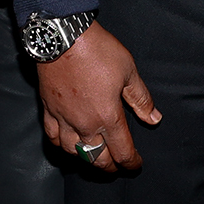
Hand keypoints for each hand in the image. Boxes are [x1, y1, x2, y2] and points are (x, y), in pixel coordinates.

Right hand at [34, 20, 160, 172]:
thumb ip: (141, 98)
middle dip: (110, 167)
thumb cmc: (97, 50)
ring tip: (93, 156)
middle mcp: (85, 124)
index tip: (136, 164)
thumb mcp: (128, 71)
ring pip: (74, 152)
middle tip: (116, 165)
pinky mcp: (49, 109)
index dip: (132, 163)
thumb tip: (154, 118)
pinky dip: (60, 145)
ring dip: (86, 158)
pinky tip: (66, 143)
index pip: (123, 152)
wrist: (63, 36)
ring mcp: (64, 118)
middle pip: (98, 159)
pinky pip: (52, 137)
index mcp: (108, 116)